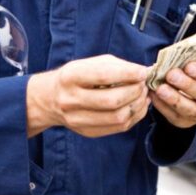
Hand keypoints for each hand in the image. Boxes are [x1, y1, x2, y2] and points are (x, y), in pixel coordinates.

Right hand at [26, 54, 149, 137]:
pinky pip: (118, 128)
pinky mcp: (87, 132)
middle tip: (144, 84)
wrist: (51, 98)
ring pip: (118, 117)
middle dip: (135, 91)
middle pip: (113, 101)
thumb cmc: (78, 76)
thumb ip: (117, 66)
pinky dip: (134, 116)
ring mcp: (77, 119)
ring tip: (143, 95)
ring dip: (137, 105)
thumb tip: (143, 73)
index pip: (104, 76)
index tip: (142, 72)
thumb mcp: (91, 62)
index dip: (128, 74)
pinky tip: (138, 106)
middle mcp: (71, 100)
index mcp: (71, 77)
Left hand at [151, 62, 195, 128]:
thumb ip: (193, 57)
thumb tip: (177, 55)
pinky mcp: (190, 122)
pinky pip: (178, 118)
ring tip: (160, 89)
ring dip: (176, 99)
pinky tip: (154, 96)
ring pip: (193, 111)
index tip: (189, 66)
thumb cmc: (195, 66)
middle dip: (188, 85)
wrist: (189, 82)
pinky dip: (164, 107)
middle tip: (171, 75)